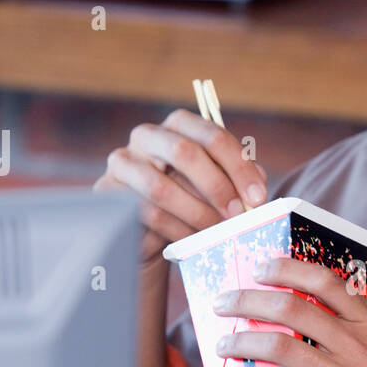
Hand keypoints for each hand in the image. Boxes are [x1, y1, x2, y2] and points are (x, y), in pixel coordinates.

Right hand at [92, 108, 267, 265]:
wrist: (152, 230)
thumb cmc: (192, 200)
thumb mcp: (220, 186)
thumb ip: (240, 180)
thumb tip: (257, 187)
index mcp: (180, 125)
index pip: (212, 135)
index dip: (238, 166)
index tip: (258, 197)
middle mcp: (148, 136)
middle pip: (184, 153)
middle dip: (217, 187)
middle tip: (238, 215)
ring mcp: (123, 162)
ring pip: (161, 187)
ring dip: (197, 213)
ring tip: (217, 232)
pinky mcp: (109, 193)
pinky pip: (146, 213)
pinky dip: (176, 230)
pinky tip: (193, 241)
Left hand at [212, 257, 366, 366]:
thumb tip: (347, 323)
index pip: (326, 283)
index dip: (288, 269)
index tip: (263, 266)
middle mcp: (356, 345)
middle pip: (291, 307)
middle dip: (248, 299)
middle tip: (225, 301)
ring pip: (278, 347)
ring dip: (242, 343)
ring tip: (223, 345)